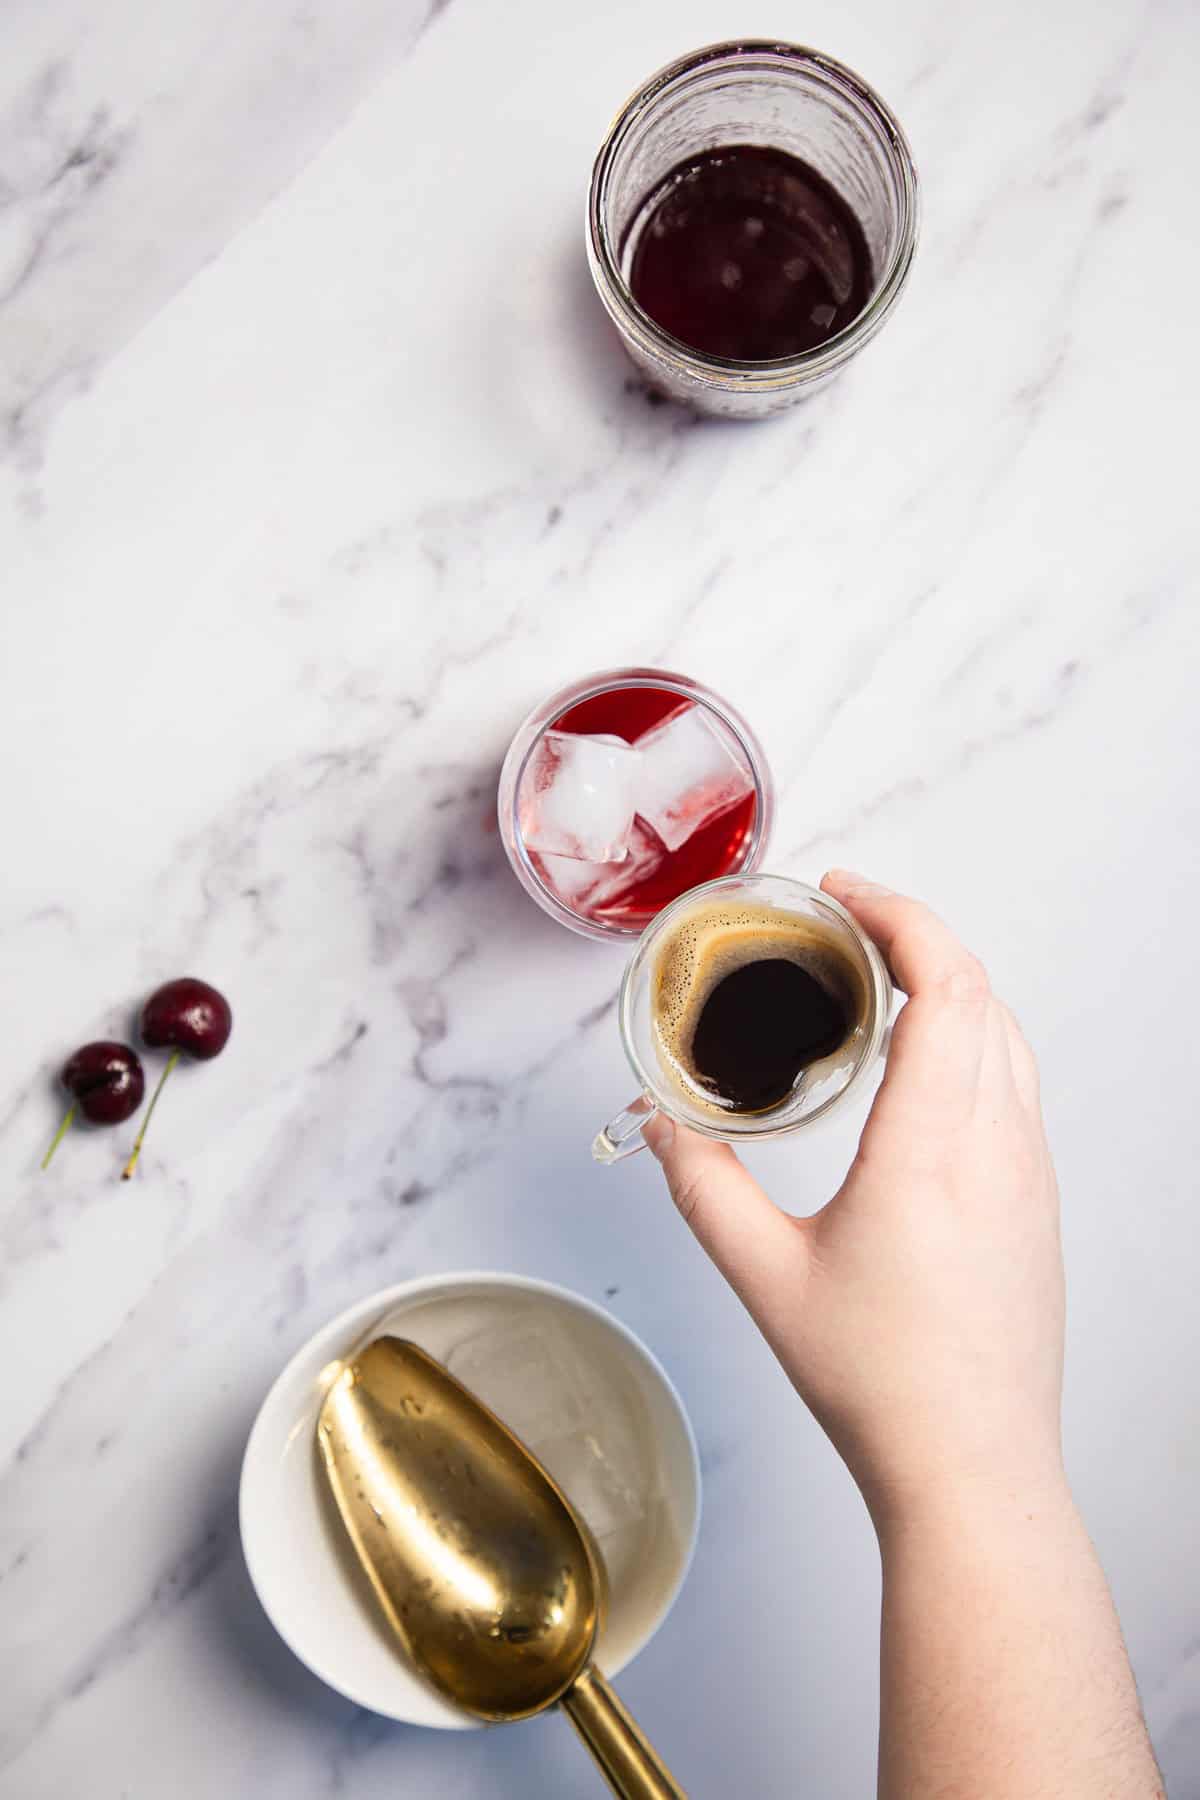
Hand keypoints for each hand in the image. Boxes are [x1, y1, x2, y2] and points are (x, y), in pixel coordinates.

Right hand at [643, 870, 1065, 1523]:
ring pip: (1008, 1036)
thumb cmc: (879, 1382)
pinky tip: (924, 1063)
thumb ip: (702, 1187)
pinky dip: (973, 1037)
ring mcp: (1029, 1175)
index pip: (946, 988)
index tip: (844, 896)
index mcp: (931, 1151)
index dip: (901, 918)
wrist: (971, 1466)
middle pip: (982, 994)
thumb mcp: (764, 1278)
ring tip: (882, 978)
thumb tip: (658, 1125)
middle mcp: (996, 1148)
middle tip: (848, 924)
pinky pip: (1017, 1083)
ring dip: (951, 985)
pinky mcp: (1037, 1203)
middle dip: (917, 936)